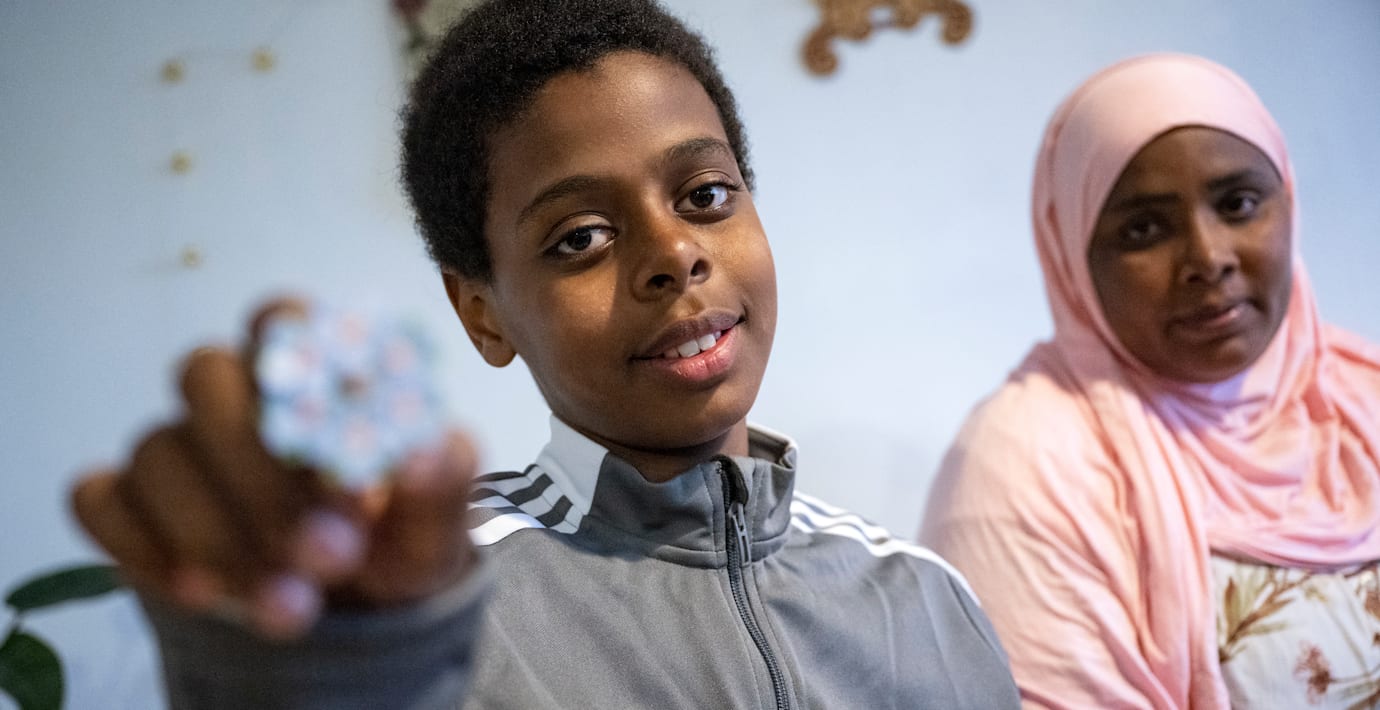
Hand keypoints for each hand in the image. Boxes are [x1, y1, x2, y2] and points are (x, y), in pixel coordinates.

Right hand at [69, 299, 478, 638]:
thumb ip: (441, 480)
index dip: (303, 368)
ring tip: (293, 606)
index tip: (347, 448)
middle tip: (331, 554)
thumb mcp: (437, 517)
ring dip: (221, 534)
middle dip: (264, 474)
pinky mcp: (130, 500)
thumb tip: (428, 451)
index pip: (282, 317)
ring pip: (159, 450)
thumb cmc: (397, 534)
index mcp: (313, 366)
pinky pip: (102, 500)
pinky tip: (204, 594)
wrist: (357, 606)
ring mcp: (175, 443)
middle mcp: (233, 390)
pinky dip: (144, 546)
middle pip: (206, 378)